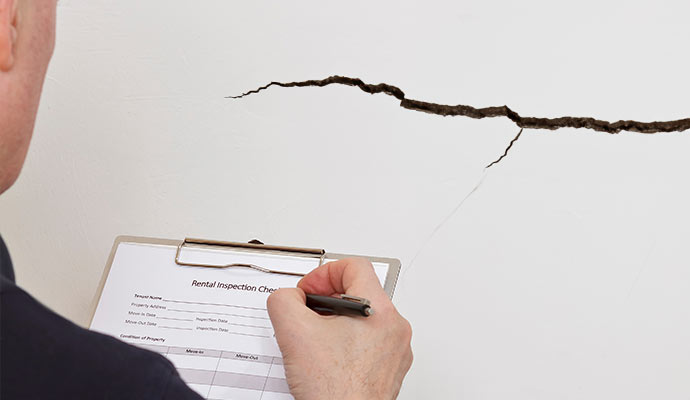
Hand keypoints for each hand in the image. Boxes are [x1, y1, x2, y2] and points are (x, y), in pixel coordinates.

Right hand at [267, 258, 412, 399]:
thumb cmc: (333, 391)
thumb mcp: (293, 332)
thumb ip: (284, 300)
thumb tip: (288, 297)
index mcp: (379, 310)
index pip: (354, 266)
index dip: (324, 273)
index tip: (308, 290)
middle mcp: (393, 328)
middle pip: (359, 292)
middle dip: (326, 300)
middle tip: (306, 315)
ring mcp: (394, 350)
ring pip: (363, 319)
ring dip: (336, 322)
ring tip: (315, 340)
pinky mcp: (389, 369)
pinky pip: (368, 343)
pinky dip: (346, 344)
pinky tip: (327, 359)